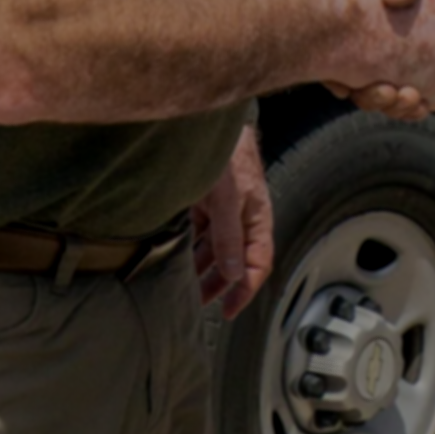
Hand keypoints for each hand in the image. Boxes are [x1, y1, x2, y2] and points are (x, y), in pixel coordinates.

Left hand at [192, 125, 272, 318]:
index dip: (245, 290)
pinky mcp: (206, 202)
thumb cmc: (227, 155)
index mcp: (256, 219)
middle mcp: (241, 218)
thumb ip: (228, 237)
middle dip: (219, 284)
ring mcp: (223, 210)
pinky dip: (190, 248)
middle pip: (234, 261)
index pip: (257, 264)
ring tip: (184, 287)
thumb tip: (233, 275)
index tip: (228, 309)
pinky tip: (177, 258)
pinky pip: (200, 234)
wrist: (209, 123)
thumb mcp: (227, 199)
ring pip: (215, 249)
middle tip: (200, 304)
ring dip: (202, 269)